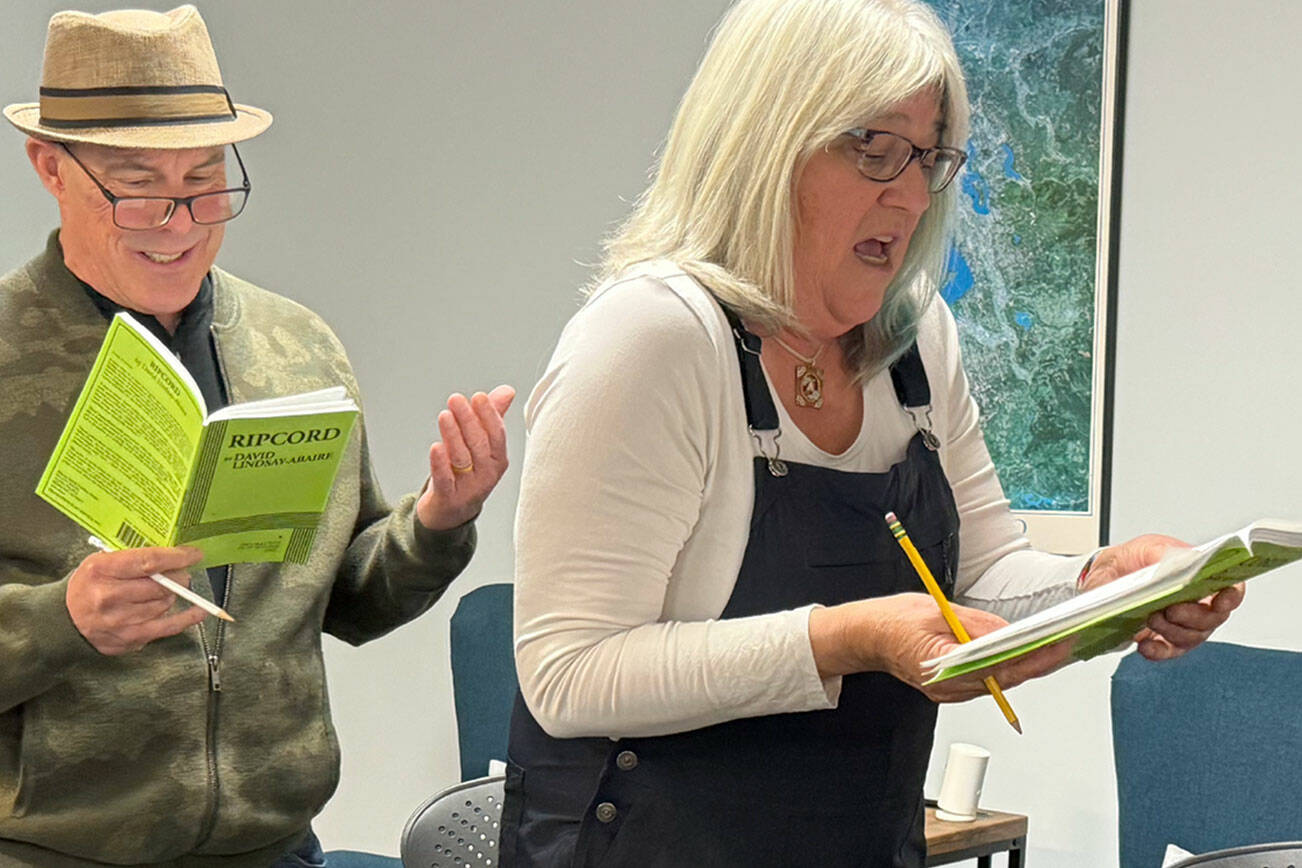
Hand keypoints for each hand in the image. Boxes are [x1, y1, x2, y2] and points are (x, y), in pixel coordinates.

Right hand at [66, 546, 207, 654]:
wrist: (65, 621)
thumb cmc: (89, 586)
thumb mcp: (101, 563)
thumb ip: (132, 558)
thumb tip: (172, 554)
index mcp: (101, 570)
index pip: (148, 562)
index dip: (176, 557)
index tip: (194, 554)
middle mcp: (108, 596)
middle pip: (160, 585)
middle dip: (178, 577)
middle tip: (182, 574)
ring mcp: (119, 620)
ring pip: (164, 603)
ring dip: (172, 595)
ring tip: (166, 591)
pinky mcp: (129, 638)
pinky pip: (167, 627)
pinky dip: (187, 618)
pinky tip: (199, 611)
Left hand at [416, 385, 514, 530]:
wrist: (452, 511)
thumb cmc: (468, 472)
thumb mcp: (482, 446)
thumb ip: (492, 417)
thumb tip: (507, 391)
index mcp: (498, 460)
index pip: (497, 435)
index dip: (489, 415)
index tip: (478, 396)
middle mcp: (487, 474)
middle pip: (479, 444)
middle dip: (468, 419)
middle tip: (455, 399)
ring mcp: (469, 488)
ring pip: (461, 458)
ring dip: (453, 435)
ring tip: (445, 415)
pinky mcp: (448, 498)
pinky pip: (445, 479)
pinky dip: (440, 463)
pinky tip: (436, 447)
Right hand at [809, 594, 1072, 702]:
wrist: (866, 636)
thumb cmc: (893, 621)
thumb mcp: (938, 611)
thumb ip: (978, 625)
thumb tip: (1012, 633)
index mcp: (942, 664)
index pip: (998, 665)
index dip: (1031, 656)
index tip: (1055, 645)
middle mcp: (947, 686)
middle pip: (1003, 679)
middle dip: (1036, 662)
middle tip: (1065, 645)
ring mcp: (949, 692)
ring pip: (997, 684)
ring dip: (1024, 667)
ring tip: (1049, 648)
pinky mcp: (950, 690)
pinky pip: (985, 683)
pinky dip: (1005, 670)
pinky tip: (1020, 656)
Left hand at [1080, 533, 1245, 660]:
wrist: (1105, 577)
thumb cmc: (1131, 560)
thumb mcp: (1145, 548)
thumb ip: (1163, 553)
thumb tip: (1178, 563)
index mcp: (1199, 576)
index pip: (1229, 589)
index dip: (1231, 597)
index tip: (1221, 602)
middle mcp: (1196, 603)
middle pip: (1212, 618)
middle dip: (1193, 617)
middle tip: (1171, 610)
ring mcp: (1181, 624)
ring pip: (1191, 637)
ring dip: (1172, 631)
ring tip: (1151, 619)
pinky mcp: (1162, 640)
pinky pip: (1167, 651)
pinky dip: (1157, 651)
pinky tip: (1145, 645)